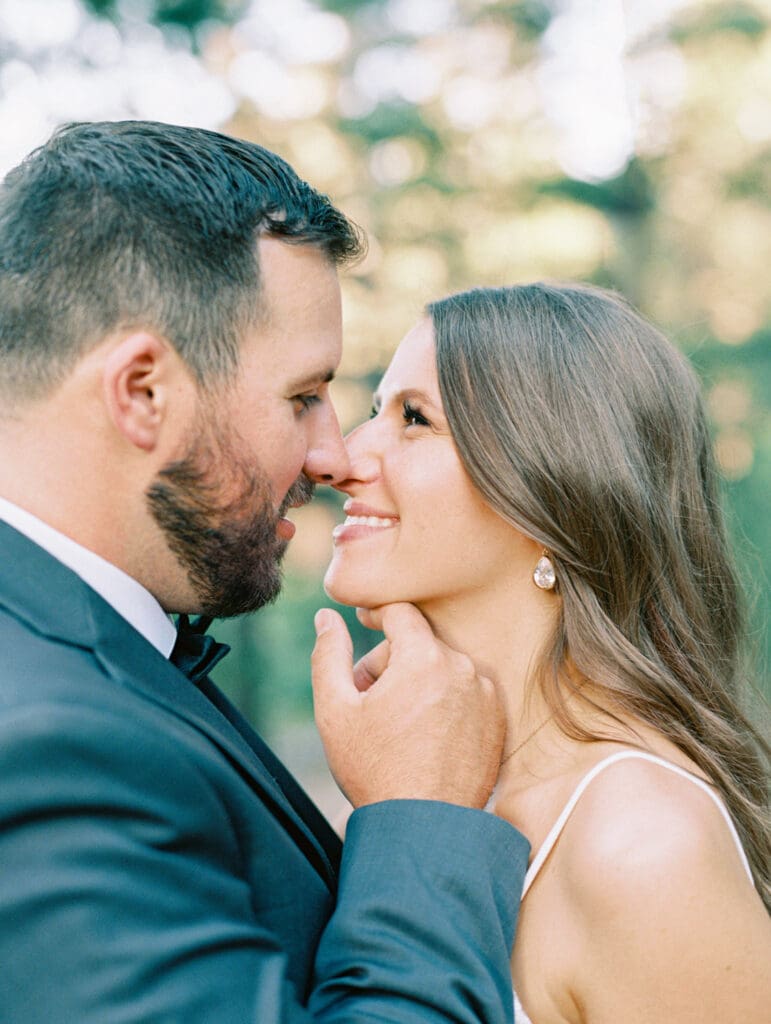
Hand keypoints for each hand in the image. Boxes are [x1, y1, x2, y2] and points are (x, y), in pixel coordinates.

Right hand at [311, 603, 505, 808]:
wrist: (423, 828)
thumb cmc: (375, 770)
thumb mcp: (335, 711)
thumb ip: (328, 654)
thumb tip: (325, 617)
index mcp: (424, 658)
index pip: (400, 612)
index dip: (376, 614)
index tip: (362, 622)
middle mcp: (463, 669)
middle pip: (420, 643)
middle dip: (391, 660)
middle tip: (367, 699)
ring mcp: (485, 696)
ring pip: (443, 668)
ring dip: (418, 682)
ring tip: (395, 724)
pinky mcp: (497, 721)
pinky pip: (464, 693)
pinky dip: (443, 703)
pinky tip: (423, 736)